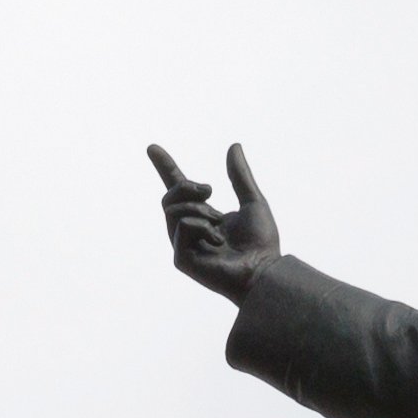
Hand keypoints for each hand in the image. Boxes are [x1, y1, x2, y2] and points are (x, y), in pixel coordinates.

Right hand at [146, 142, 280, 304]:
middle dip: (186, 187)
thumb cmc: (262, 243)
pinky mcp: (182, 260)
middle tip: (210, 190)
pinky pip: (182, 227)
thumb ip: (240, 176)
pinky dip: (201, 226)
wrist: (264, 271)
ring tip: (218, 224)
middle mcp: (189, 231)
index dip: (166, 167)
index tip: (152, 148)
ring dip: (199, 209)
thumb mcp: (252, 201)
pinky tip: (217, 240)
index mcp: (203, 217)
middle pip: (169, 198)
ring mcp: (183, 246)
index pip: (178, 189)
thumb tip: (234, 146)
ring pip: (172, 210)